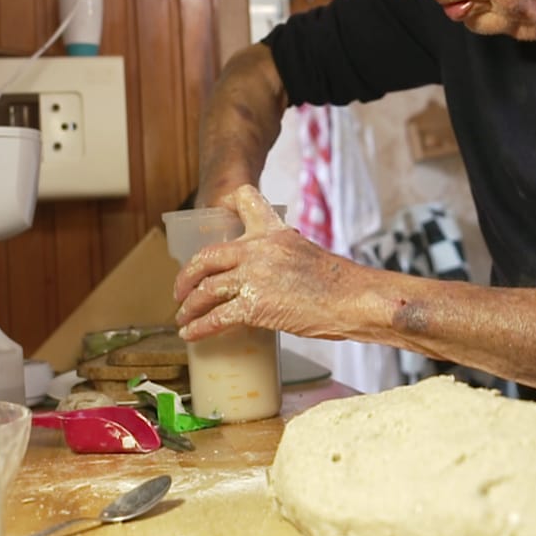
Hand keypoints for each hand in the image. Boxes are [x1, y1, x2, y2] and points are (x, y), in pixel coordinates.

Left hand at [173, 185, 375, 341]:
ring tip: (183, 317)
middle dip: (187, 276)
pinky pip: (216, 317)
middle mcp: (259, 248)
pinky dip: (199, 328)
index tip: (215, 213)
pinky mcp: (254, 304)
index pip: (246, 201)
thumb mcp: (309, 255)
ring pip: (206, 290)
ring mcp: (254, 276)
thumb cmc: (341, 284)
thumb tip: (273, 278)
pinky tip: (191, 334)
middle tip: (181, 290)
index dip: (226, 204)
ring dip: (190, 306)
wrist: (354, 298)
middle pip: (207, 257)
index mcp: (275, 232)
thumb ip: (284, 258)